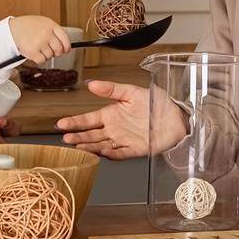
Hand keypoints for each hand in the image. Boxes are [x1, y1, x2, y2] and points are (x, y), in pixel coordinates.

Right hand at [9, 15, 71, 64]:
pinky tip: (34, 52)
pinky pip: (42, 60)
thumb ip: (54, 32)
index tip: (66, 50)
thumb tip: (66, 47)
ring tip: (37, 47)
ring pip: (50, 56)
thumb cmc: (28, 26)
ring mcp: (39, 42)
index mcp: (51, 25)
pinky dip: (39, 59)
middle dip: (56, 53)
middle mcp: (46, 33)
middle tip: (50, 51)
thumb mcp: (43, 23)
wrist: (12, 29)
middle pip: (59, 50)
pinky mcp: (32, 51)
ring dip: (45, 55)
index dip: (67, 47)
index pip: (65, 39)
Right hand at [57, 80, 178, 159]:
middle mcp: (114, 129)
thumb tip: (91, 84)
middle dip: (78, 136)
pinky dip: (110, 154)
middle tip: (66, 138)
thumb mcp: (131, 92)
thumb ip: (111, 89)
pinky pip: (119, 154)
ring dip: (89, 146)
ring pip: (101, 145)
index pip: (88, 119)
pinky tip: (100, 153)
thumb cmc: (156, 103)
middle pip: (91, 135)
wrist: (176, 116)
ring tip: (77, 146)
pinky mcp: (134, 150)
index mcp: (111, 114)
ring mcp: (123, 140)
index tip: (61, 124)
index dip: (75, 122)